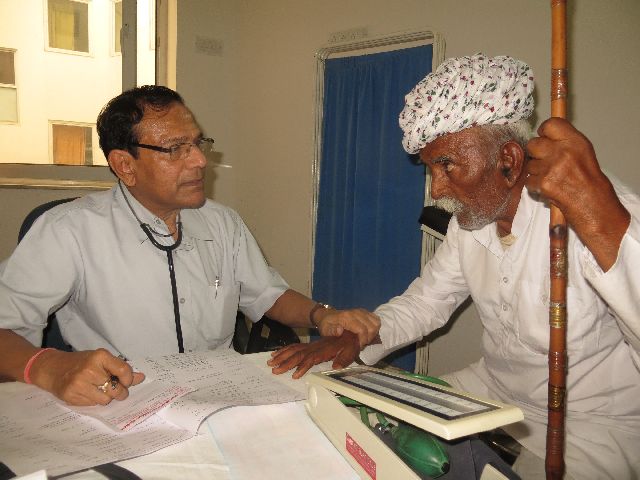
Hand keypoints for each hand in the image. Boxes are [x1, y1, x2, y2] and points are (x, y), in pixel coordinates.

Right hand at [29, 348, 144, 405]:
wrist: (52, 368)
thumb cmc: (81, 362)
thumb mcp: (101, 360)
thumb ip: (120, 369)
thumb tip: (141, 378)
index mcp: (99, 356)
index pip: (123, 370)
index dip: (128, 379)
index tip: (126, 381)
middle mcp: (89, 369)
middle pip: (116, 389)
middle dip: (119, 392)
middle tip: (116, 390)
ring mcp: (79, 383)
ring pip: (105, 400)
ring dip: (106, 397)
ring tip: (99, 390)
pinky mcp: (71, 396)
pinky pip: (92, 405)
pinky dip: (94, 401)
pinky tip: (87, 393)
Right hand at [267, 331, 359, 378]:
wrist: (350, 329)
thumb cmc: (351, 342)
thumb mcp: (351, 350)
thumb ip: (344, 358)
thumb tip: (336, 367)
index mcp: (324, 350)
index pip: (311, 359)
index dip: (302, 367)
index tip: (294, 375)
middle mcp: (315, 347)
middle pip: (298, 355)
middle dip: (286, 362)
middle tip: (274, 370)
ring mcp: (311, 345)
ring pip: (294, 350)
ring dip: (282, 356)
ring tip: (270, 362)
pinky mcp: (310, 345)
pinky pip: (295, 347)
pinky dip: (285, 350)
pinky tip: (277, 354)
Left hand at [316, 308, 380, 347]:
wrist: (326, 315)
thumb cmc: (326, 325)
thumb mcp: (325, 330)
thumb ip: (331, 331)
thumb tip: (340, 331)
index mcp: (347, 317)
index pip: (362, 330)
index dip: (363, 341)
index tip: (358, 347)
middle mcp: (356, 312)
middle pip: (372, 327)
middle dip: (369, 338)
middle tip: (361, 344)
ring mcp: (362, 311)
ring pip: (376, 323)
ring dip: (373, 333)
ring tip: (365, 339)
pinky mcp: (365, 311)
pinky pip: (376, 319)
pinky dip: (375, 327)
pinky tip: (368, 333)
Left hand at [526, 118, 629, 269]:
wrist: (593, 205)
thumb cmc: (589, 181)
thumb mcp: (583, 153)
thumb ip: (564, 142)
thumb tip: (544, 136)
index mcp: (575, 141)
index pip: (550, 124)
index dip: (544, 132)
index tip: (545, 138)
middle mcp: (563, 151)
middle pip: (533, 144)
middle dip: (536, 153)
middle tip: (546, 162)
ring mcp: (551, 167)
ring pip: (529, 164)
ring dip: (536, 172)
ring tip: (552, 178)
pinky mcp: (543, 183)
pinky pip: (528, 180)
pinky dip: (535, 186)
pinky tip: (548, 189)